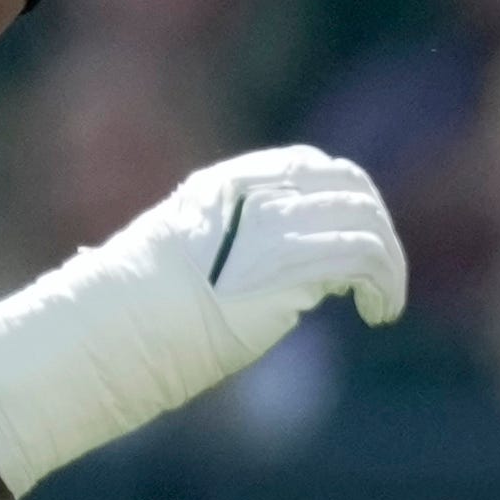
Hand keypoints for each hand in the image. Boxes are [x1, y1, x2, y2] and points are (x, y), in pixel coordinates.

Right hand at [0, 142, 404, 494]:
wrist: (109, 332)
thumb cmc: (134, 317)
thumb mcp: (189, 266)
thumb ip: (234, 253)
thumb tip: (273, 280)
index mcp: (227, 184)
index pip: (310, 168)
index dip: (344, 204)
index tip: (350, 250)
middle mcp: (254, 193)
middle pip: (350, 186)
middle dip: (377, 230)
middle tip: (379, 280)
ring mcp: (273, 224)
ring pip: (367, 222)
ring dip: (389, 266)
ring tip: (383, 307)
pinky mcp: (290, 266)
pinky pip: (364, 258)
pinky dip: (386, 285)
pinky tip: (377, 314)